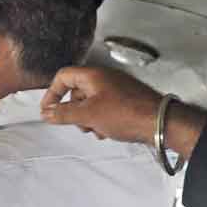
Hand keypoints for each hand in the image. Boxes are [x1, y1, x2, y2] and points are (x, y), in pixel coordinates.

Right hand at [40, 67, 161, 143]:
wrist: (160, 123)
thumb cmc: (127, 114)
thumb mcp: (87, 116)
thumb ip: (63, 114)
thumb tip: (46, 113)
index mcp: (94, 76)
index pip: (63, 77)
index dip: (52, 93)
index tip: (48, 110)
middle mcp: (105, 78)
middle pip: (76, 91)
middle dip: (73, 111)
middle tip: (77, 123)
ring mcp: (117, 89)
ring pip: (90, 102)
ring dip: (87, 118)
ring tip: (96, 129)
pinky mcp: (126, 100)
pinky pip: (104, 108)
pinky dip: (100, 120)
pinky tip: (107, 131)